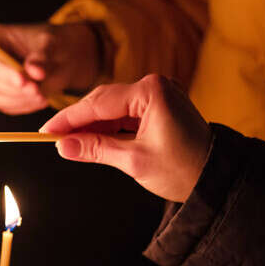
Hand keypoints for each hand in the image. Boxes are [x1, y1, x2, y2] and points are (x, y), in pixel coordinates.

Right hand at [0, 22, 99, 114]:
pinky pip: (2, 106)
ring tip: (43, 95)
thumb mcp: (51, 44)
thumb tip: (34, 70)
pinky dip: (22, 105)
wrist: (56, 58)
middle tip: (38, 91)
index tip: (22, 81)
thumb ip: (42, 56)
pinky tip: (39, 98)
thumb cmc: (49, 45)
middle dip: (13, 89)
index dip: (2, 72)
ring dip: (19, 99)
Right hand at [40, 75, 210, 201]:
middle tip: (53, 139)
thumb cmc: (184, 170)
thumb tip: (63, 146)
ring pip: (111, 108)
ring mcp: (158, 94)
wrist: (219, 179)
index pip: (98, 103)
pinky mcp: (159, 106)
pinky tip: (91, 140)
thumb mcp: (133, 161)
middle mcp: (155, 85)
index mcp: (151, 92)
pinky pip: (124, 113)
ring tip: (70, 144)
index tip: (45, 132)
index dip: (68, 118)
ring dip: (91, 126)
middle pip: (102, 101)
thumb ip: (95, 149)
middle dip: (77, 121)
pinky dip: (107, 127)